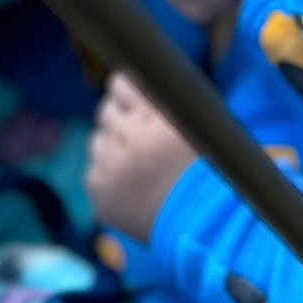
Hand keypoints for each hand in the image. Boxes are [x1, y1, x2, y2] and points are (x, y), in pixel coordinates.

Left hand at [86, 73, 196, 244]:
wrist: (205, 225)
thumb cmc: (209, 168)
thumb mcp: (200, 122)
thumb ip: (170, 99)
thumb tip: (140, 77)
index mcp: (159, 116)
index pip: (121, 83)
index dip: (126, 90)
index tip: (131, 96)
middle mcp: (132, 137)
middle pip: (106, 109)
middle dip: (119, 117)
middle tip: (136, 132)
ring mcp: (112, 166)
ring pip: (97, 139)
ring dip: (113, 146)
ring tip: (139, 164)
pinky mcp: (100, 191)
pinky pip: (93, 169)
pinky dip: (109, 174)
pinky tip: (132, 185)